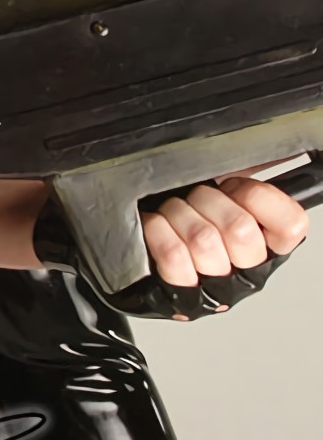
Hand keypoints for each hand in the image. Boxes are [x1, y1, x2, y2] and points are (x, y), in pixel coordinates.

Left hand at [141, 177, 306, 314]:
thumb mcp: (224, 186)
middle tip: (197, 201)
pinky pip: (175, 258)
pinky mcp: (181, 294)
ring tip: (175, 215)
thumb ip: (251, 168)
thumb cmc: (191, 212)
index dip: (258, 197)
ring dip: (179, 214)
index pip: (291, 224)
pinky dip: (160, 231)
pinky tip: (159, 226)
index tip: (236, 188)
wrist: (148, 240)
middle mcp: (247, 269)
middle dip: (209, 201)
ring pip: (204, 240)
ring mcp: (216, 286)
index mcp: (266, 241)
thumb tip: (279, 145)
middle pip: (241, 229)